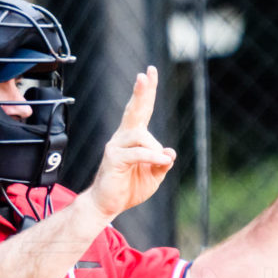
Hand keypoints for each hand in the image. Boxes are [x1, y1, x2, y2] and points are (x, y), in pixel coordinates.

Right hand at [86, 66, 176, 218]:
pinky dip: (152, 156)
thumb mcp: (154, 176)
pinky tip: (161, 160)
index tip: (149, 72)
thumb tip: (170, 152)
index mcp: (133, 138)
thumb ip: (162, 162)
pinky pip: (138, 152)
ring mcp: (116, 146)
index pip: (142, 110)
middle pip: (134, 110)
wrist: (107, 205)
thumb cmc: (129, 188)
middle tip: (145, 74)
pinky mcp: (113, 158)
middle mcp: (123, 137)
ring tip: (162, 161)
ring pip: (142, 136)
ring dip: (155, 149)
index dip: (146, 92)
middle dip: (141, 92)